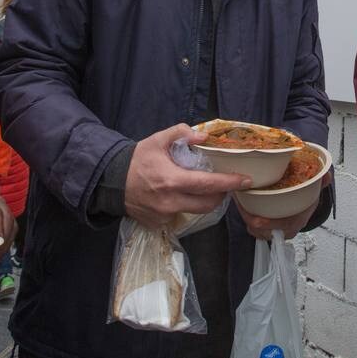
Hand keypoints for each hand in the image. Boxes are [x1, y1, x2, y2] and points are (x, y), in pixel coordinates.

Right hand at [125, 124, 251, 228]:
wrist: (111, 181)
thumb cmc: (137, 159)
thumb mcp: (157, 140)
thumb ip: (181, 133)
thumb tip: (204, 137)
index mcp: (172, 180)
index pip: (209, 185)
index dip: (230, 183)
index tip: (245, 180)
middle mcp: (170, 202)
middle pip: (208, 204)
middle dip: (221, 194)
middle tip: (224, 184)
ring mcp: (164, 216)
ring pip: (196, 212)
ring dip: (204, 201)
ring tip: (201, 188)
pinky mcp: (158, 224)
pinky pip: (180, 216)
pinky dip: (184, 206)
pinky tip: (177, 196)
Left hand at [236, 171, 331, 239]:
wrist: (304, 213)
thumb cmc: (305, 204)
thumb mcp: (313, 193)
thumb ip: (320, 183)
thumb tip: (326, 174)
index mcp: (294, 223)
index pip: (277, 227)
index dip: (264, 222)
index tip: (255, 214)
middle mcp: (282, 232)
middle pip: (260, 230)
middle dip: (248, 216)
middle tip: (239, 198)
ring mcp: (273, 233)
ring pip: (254, 230)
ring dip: (245, 216)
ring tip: (239, 199)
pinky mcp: (265, 232)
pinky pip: (252, 229)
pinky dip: (246, 219)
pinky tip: (242, 206)